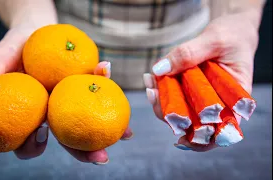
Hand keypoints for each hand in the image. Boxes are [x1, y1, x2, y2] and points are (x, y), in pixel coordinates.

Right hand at [0, 25, 132, 162]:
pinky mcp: (86, 84)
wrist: (36, 27)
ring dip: (110, 131)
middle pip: (69, 139)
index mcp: (33, 113)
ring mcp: (73, 100)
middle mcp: (55, 111)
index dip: (34, 147)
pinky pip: (99, 89)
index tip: (42, 136)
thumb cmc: (16, 46)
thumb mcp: (0, 57)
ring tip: (125, 135)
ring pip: (91, 121)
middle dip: (85, 152)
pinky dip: (106, 85)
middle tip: (100, 159)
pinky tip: (111, 79)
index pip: (31, 139)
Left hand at [143, 12, 257, 151]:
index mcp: (235, 102)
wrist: (231, 30)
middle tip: (153, 94)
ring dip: (161, 101)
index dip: (199, 139)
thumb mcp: (214, 40)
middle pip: (193, 125)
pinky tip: (152, 78)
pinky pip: (173, 96)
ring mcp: (201, 100)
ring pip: (179, 112)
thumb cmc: (232, 36)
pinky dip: (161, 90)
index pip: (219, 131)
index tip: (179, 133)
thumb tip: (160, 70)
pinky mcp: (189, 92)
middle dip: (169, 115)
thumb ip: (189, 53)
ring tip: (150, 81)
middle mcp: (217, 106)